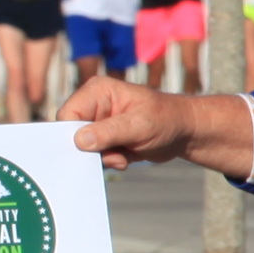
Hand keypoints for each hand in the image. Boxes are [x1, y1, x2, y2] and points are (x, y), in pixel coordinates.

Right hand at [58, 72, 185, 170]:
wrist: (185, 132)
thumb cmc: (167, 119)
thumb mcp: (140, 125)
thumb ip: (109, 132)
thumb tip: (79, 142)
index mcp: (97, 91)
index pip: (68, 114)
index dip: (74, 135)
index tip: (95, 149)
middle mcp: (92, 105)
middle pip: (71, 132)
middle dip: (91, 150)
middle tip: (115, 157)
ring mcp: (97, 122)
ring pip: (81, 148)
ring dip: (102, 158)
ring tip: (123, 157)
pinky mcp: (102, 137)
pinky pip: (93, 155)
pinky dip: (108, 161)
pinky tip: (125, 158)